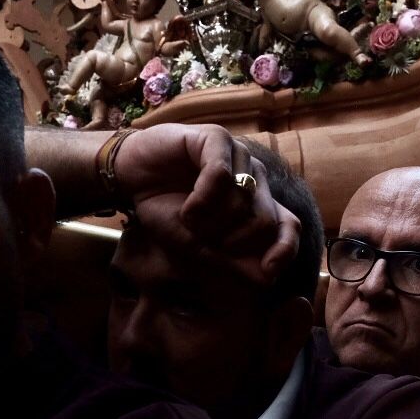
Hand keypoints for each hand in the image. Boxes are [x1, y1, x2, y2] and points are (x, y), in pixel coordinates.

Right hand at [116, 123, 300, 283]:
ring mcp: (238, 156)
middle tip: (203, 240)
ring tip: (188, 219)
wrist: (130, 177)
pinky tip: (186, 208)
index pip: (289, 227)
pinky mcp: (216, 139)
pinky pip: (221, 176)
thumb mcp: (195, 247)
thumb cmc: (164, 210)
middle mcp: (253, 179)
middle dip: (231, 242)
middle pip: (264, 222)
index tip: (269, 271)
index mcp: (255, 204)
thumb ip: (230, 262)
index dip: (285, 249)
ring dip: (210, 223)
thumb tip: (268, 279)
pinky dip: (201, 201)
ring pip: (242, 202)